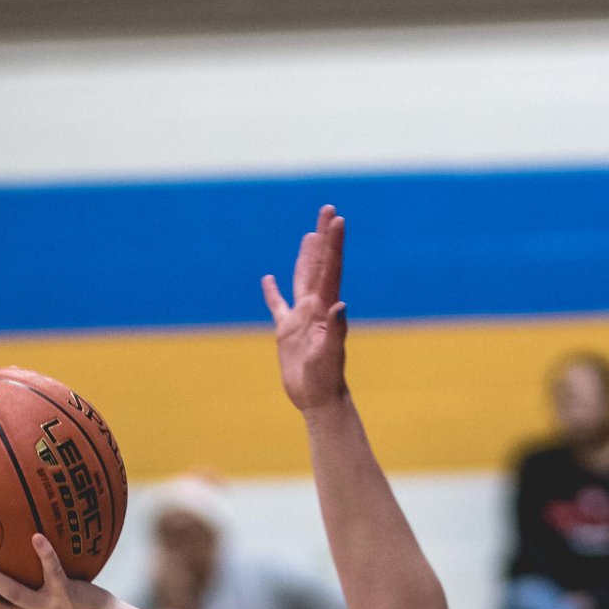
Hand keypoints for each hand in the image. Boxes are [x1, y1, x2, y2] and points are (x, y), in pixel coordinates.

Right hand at [262, 205, 349, 414]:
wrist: (318, 399)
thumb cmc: (326, 380)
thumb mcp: (329, 355)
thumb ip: (335, 330)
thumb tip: (340, 304)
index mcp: (325, 309)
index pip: (330, 269)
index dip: (333, 243)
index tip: (337, 218)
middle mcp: (314, 307)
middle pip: (319, 265)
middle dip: (323, 238)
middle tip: (328, 209)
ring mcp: (300, 318)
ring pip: (301, 279)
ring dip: (306, 256)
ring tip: (309, 235)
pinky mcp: (287, 331)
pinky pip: (278, 306)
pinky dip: (273, 292)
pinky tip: (268, 279)